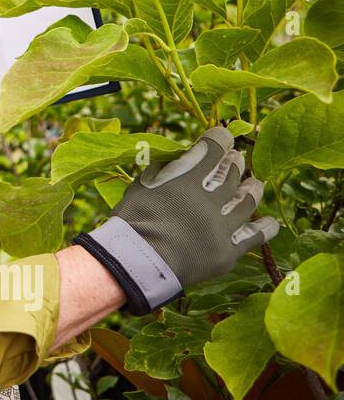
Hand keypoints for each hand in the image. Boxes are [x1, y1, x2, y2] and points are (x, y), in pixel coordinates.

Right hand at [72, 125, 278, 315]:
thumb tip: (177, 158)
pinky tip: (269, 222)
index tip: (223, 135)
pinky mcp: (227, 252)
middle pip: (231, 175)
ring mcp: (221, 227)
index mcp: (186, 182)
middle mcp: (209, 202)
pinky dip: (264, 228)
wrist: (137, 264)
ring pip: (246, 202)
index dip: (219, 139)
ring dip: (251, 190)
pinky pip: (254, 237)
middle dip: (235, 164)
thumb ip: (161, 172)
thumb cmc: (130, 224)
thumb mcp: (139, 188)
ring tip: (255, 184)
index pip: (211, 152)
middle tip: (237, 159)